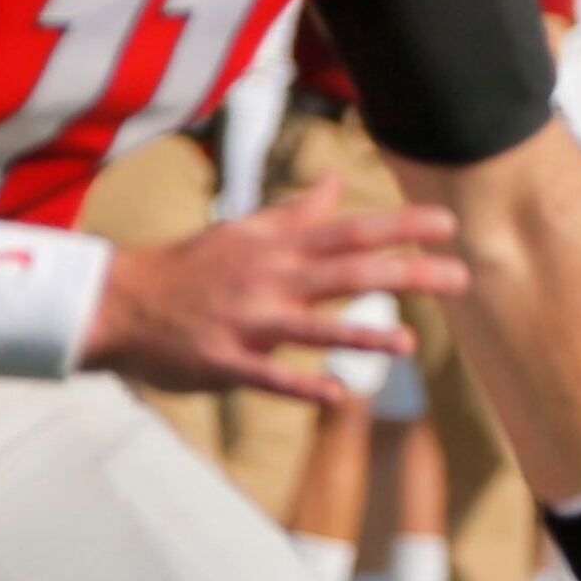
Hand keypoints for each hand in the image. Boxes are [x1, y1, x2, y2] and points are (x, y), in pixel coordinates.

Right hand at [80, 173, 465, 406]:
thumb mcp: (244, 232)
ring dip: (360, 335)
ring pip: (312, 328)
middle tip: (459, 277)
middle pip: (347, 274)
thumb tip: (335, 183)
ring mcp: (247, 321)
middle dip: (405, 274)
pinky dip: (301, 386)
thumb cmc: (191, 268)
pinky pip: (268, 377)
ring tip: (406, 343)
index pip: (350, 231)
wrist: (121, 303)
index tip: (448, 224)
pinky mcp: (225, 361)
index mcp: (276, 247)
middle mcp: (269, 279)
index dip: (400, 227)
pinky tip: (336, 397)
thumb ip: (295, 214)